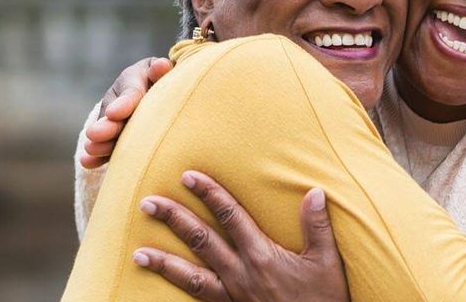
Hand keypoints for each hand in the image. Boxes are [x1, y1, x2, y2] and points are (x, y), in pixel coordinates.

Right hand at [79, 57, 172, 168]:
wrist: (159, 87)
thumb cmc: (166, 78)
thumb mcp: (164, 71)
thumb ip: (162, 70)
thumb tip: (161, 66)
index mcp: (134, 78)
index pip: (131, 92)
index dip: (124, 103)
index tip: (115, 114)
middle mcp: (119, 98)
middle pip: (114, 115)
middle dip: (107, 126)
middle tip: (96, 135)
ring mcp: (114, 118)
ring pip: (107, 132)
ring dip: (101, 142)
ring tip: (92, 150)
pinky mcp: (114, 136)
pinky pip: (106, 145)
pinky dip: (97, 155)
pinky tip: (89, 162)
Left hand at [133, 171, 348, 301]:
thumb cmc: (324, 297)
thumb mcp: (327, 261)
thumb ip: (317, 225)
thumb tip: (313, 191)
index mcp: (262, 255)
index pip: (230, 216)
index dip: (210, 194)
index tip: (188, 176)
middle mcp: (240, 274)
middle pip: (201, 240)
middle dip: (173, 220)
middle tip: (148, 203)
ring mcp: (232, 295)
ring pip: (190, 275)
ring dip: (163, 262)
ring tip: (137, 253)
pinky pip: (198, 299)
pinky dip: (178, 292)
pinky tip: (164, 288)